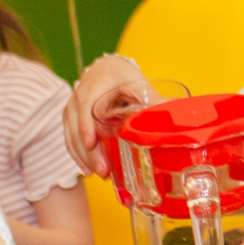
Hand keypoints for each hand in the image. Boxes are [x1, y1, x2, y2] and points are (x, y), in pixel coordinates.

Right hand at [64, 55, 151, 175]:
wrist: (105, 70)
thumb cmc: (123, 77)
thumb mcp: (137, 84)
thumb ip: (152, 98)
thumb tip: (174, 109)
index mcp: (96, 86)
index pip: (86, 107)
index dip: (87, 126)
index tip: (92, 143)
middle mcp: (79, 96)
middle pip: (78, 126)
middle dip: (89, 151)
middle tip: (103, 171)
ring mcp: (72, 107)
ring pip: (71, 134)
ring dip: (83, 156)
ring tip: (99, 174)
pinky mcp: (70, 117)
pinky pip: (69, 137)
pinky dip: (77, 154)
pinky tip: (87, 169)